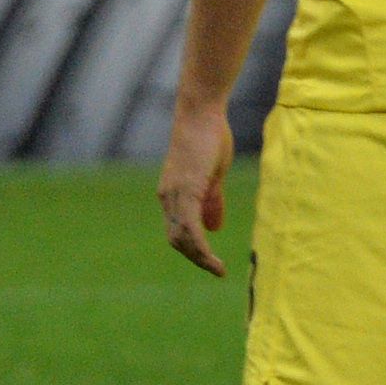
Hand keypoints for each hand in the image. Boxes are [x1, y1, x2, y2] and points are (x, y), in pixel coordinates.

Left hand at [157, 101, 234, 276]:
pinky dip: (200, 245)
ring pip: (181, 237)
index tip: (213, 263)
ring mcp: (174, 195)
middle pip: (176, 239)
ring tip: (217, 269)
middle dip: (196, 258)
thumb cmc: (209, 138)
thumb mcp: (212, 175)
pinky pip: (189, 227)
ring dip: (199, 257)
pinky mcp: (185, 191)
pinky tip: (212, 256)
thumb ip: (212, 201)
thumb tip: (214, 228)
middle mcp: (168, 198)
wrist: (200, 114)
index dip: (194, 249)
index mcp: (173, 195)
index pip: (178, 231)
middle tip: (216, 270)